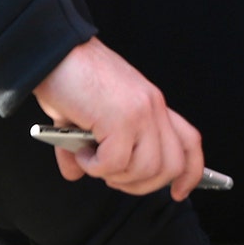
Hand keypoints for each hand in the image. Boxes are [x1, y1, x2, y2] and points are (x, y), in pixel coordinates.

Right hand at [32, 38, 206, 200]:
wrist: (52, 52)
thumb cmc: (67, 77)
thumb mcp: (86, 115)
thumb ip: (87, 146)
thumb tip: (76, 173)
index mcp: (151, 104)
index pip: (190, 142)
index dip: (191, 173)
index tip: (178, 192)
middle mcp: (153, 107)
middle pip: (172, 165)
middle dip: (142, 185)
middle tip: (111, 176)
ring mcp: (140, 112)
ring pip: (146, 169)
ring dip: (114, 175)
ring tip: (90, 158)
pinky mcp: (121, 118)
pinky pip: (115, 163)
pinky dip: (94, 167)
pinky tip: (79, 152)